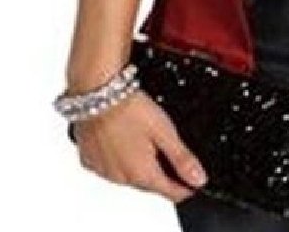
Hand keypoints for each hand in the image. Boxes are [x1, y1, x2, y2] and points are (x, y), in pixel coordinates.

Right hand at [72, 89, 207, 203]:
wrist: (98, 94)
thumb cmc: (130, 109)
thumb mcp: (165, 131)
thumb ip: (182, 158)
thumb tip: (199, 178)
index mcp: (142, 174)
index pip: (171, 193)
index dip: (187, 187)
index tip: (194, 180)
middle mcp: (120, 178)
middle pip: (151, 184)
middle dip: (164, 173)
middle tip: (170, 151)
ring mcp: (103, 171)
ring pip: (130, 175)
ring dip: (141, 165)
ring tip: (145, 138)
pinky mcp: (90, 161)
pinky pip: (110, 166)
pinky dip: (120, 158)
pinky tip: (124, 139)